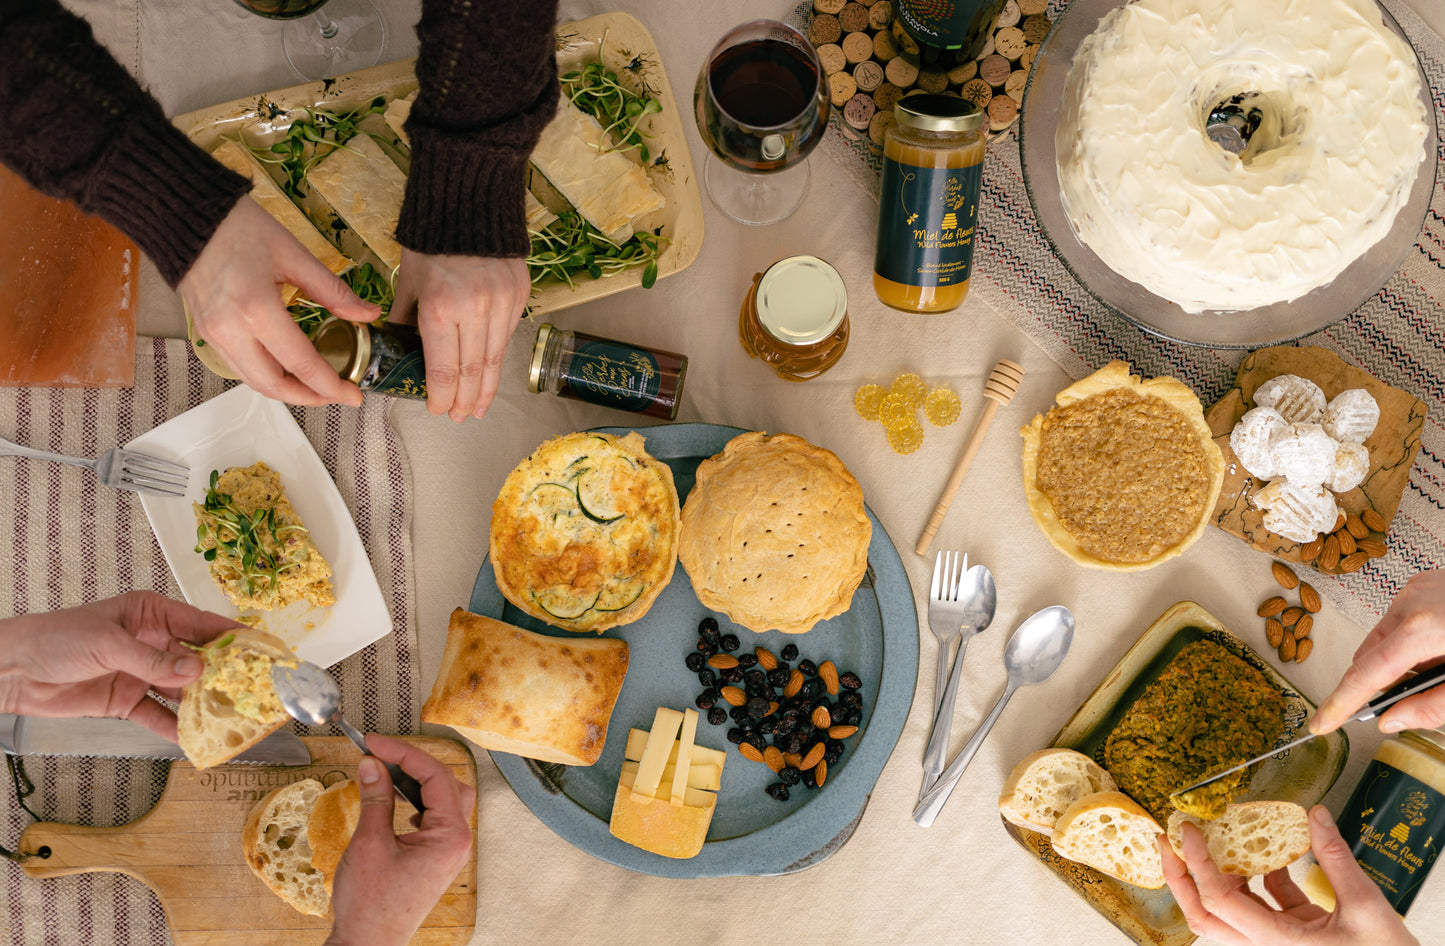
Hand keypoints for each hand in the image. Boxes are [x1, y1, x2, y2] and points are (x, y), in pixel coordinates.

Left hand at [0, 591, 241, 740]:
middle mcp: (152, 642)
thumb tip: (196, 670)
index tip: (261, 647)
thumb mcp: (108, 643)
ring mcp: (140, 673)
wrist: (11, 671)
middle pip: (197, 659)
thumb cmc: (55, 639)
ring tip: (230, 717)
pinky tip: (193, 737)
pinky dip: (174, 727)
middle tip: (253, 689)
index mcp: (151, 614)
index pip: (201, 623)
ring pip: (181, 690)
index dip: (232, 635)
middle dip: (223, 675)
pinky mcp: (126, 701)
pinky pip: (158, 715)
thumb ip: (153, 660)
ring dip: (202, 704)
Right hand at [179, 198, 378, 406]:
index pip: (301, 363)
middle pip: (273, 385)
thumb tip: (367, 315)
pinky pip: (239, 367)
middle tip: (337, 393)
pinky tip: (288, 368)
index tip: (354, 394)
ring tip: (317, 385)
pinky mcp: (205, 333)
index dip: (331, 386)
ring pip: (253, 381)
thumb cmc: (237, 227)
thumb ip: (333, 291)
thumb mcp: (293, 255)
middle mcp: (230, 329)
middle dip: (309, 397)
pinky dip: (266, 375)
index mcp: (256, 309)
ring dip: (287, 391)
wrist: (186, 215)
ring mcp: (212, 334)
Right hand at [325, 734, 475, 945]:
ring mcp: (448, 849)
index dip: (404, 752)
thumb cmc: (371, 906)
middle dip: (413, 762)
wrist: (368, 944)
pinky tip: (396, 800)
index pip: (435, 775)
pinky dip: (418, 800)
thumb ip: (376, 798)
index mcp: (451, 836)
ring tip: (385, 770)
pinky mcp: (435, 856)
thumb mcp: (370, 844)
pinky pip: (436, 815)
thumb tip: (373, 763)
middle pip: (446, 782)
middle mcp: (457, 840)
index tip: (375, 742)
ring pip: (444, 797)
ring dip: (417, 780)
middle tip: (378, 752)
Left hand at [392, 249, 528, 422]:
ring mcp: (501, 302)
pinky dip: (497, 358)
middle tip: (460, 418)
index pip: (444, 369)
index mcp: (439, 307)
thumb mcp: (409, 283)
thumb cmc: (432, 242)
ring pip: (495, 359)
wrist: (469, 204)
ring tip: (479, 407)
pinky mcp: (519, 294)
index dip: (442, 397)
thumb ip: (406, 320)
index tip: (439, 411)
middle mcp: (474, 309)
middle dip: (466, 401)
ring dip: (486, 388)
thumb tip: (401, 351)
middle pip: (473, 371)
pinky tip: (490, 373)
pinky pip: (508, 335)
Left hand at [1160, 805, 1417, 945]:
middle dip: (1181, 877)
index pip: (1218, 901)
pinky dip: (1258, 876)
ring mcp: (1276, 941)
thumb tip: (1316, 814)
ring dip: (1217, 872)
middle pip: (1205, 914)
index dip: (1197, 864)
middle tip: (1168, 840)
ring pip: (1229, 908)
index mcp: (1276, 943)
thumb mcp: (1365, 906)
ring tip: (1214, 837)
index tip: (1187, 832)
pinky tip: (1269, 852)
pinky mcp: (1291, 934)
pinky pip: (1262, 902)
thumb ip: (1337, 858)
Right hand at [1312, 569, 1444, 734]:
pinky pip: (1401, 620)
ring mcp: (1416, 588)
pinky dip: (1411, 643)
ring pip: (1385, 638)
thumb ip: (1433, 707)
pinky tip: (1440, 651)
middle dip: (1378, 684)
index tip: (1321, 724)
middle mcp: (1410, 602)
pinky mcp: (1425, 583)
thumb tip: (1392, 720)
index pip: (1366, 676)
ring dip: (1398, 663)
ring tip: (1439, 670)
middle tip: (1403, 704)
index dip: (1340, 703)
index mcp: (1422, 629)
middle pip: (1370, 655)